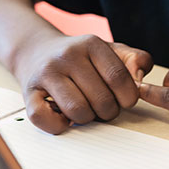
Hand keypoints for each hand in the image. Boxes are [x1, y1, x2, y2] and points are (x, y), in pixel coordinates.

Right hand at [17, 33, 153, 133]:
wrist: (38, 51)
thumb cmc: (80, 57)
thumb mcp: (111, 51)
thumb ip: (135, 60)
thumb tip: (140, 78)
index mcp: (91, 43)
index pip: (118, 77)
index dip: (127, 96)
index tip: (125, 100)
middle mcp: (67, 55)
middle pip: (101, 99)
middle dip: (109, 111)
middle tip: (104, 107)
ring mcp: (46, 73)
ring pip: (78, 111)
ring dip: (87, 119)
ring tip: (86, 109)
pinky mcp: (29, 92)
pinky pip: (46, 119)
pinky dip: (59, 125)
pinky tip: (63, 115)